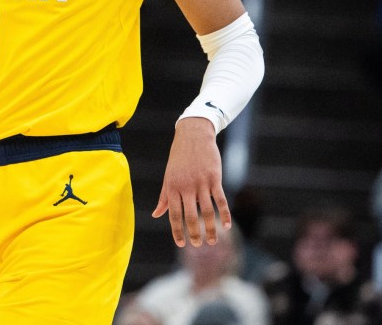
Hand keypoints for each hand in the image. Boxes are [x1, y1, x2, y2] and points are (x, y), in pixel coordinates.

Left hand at [152, 118, 230, 246]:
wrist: (193, 135)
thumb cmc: (179, 158)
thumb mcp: (168, 177)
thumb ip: (164, 197)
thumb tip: (155, 214)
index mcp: (172, 187)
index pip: (174, 214)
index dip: (177, 231)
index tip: (181, 244)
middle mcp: (186, 187)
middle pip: (190, 215)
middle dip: (193, 233)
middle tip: (197, 246)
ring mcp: (201, 183)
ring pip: (206, 211)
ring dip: (209, 228)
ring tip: (211, 241)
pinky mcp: (214, 178)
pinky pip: (220, 200)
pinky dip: (224, 214)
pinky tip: (226, 226)